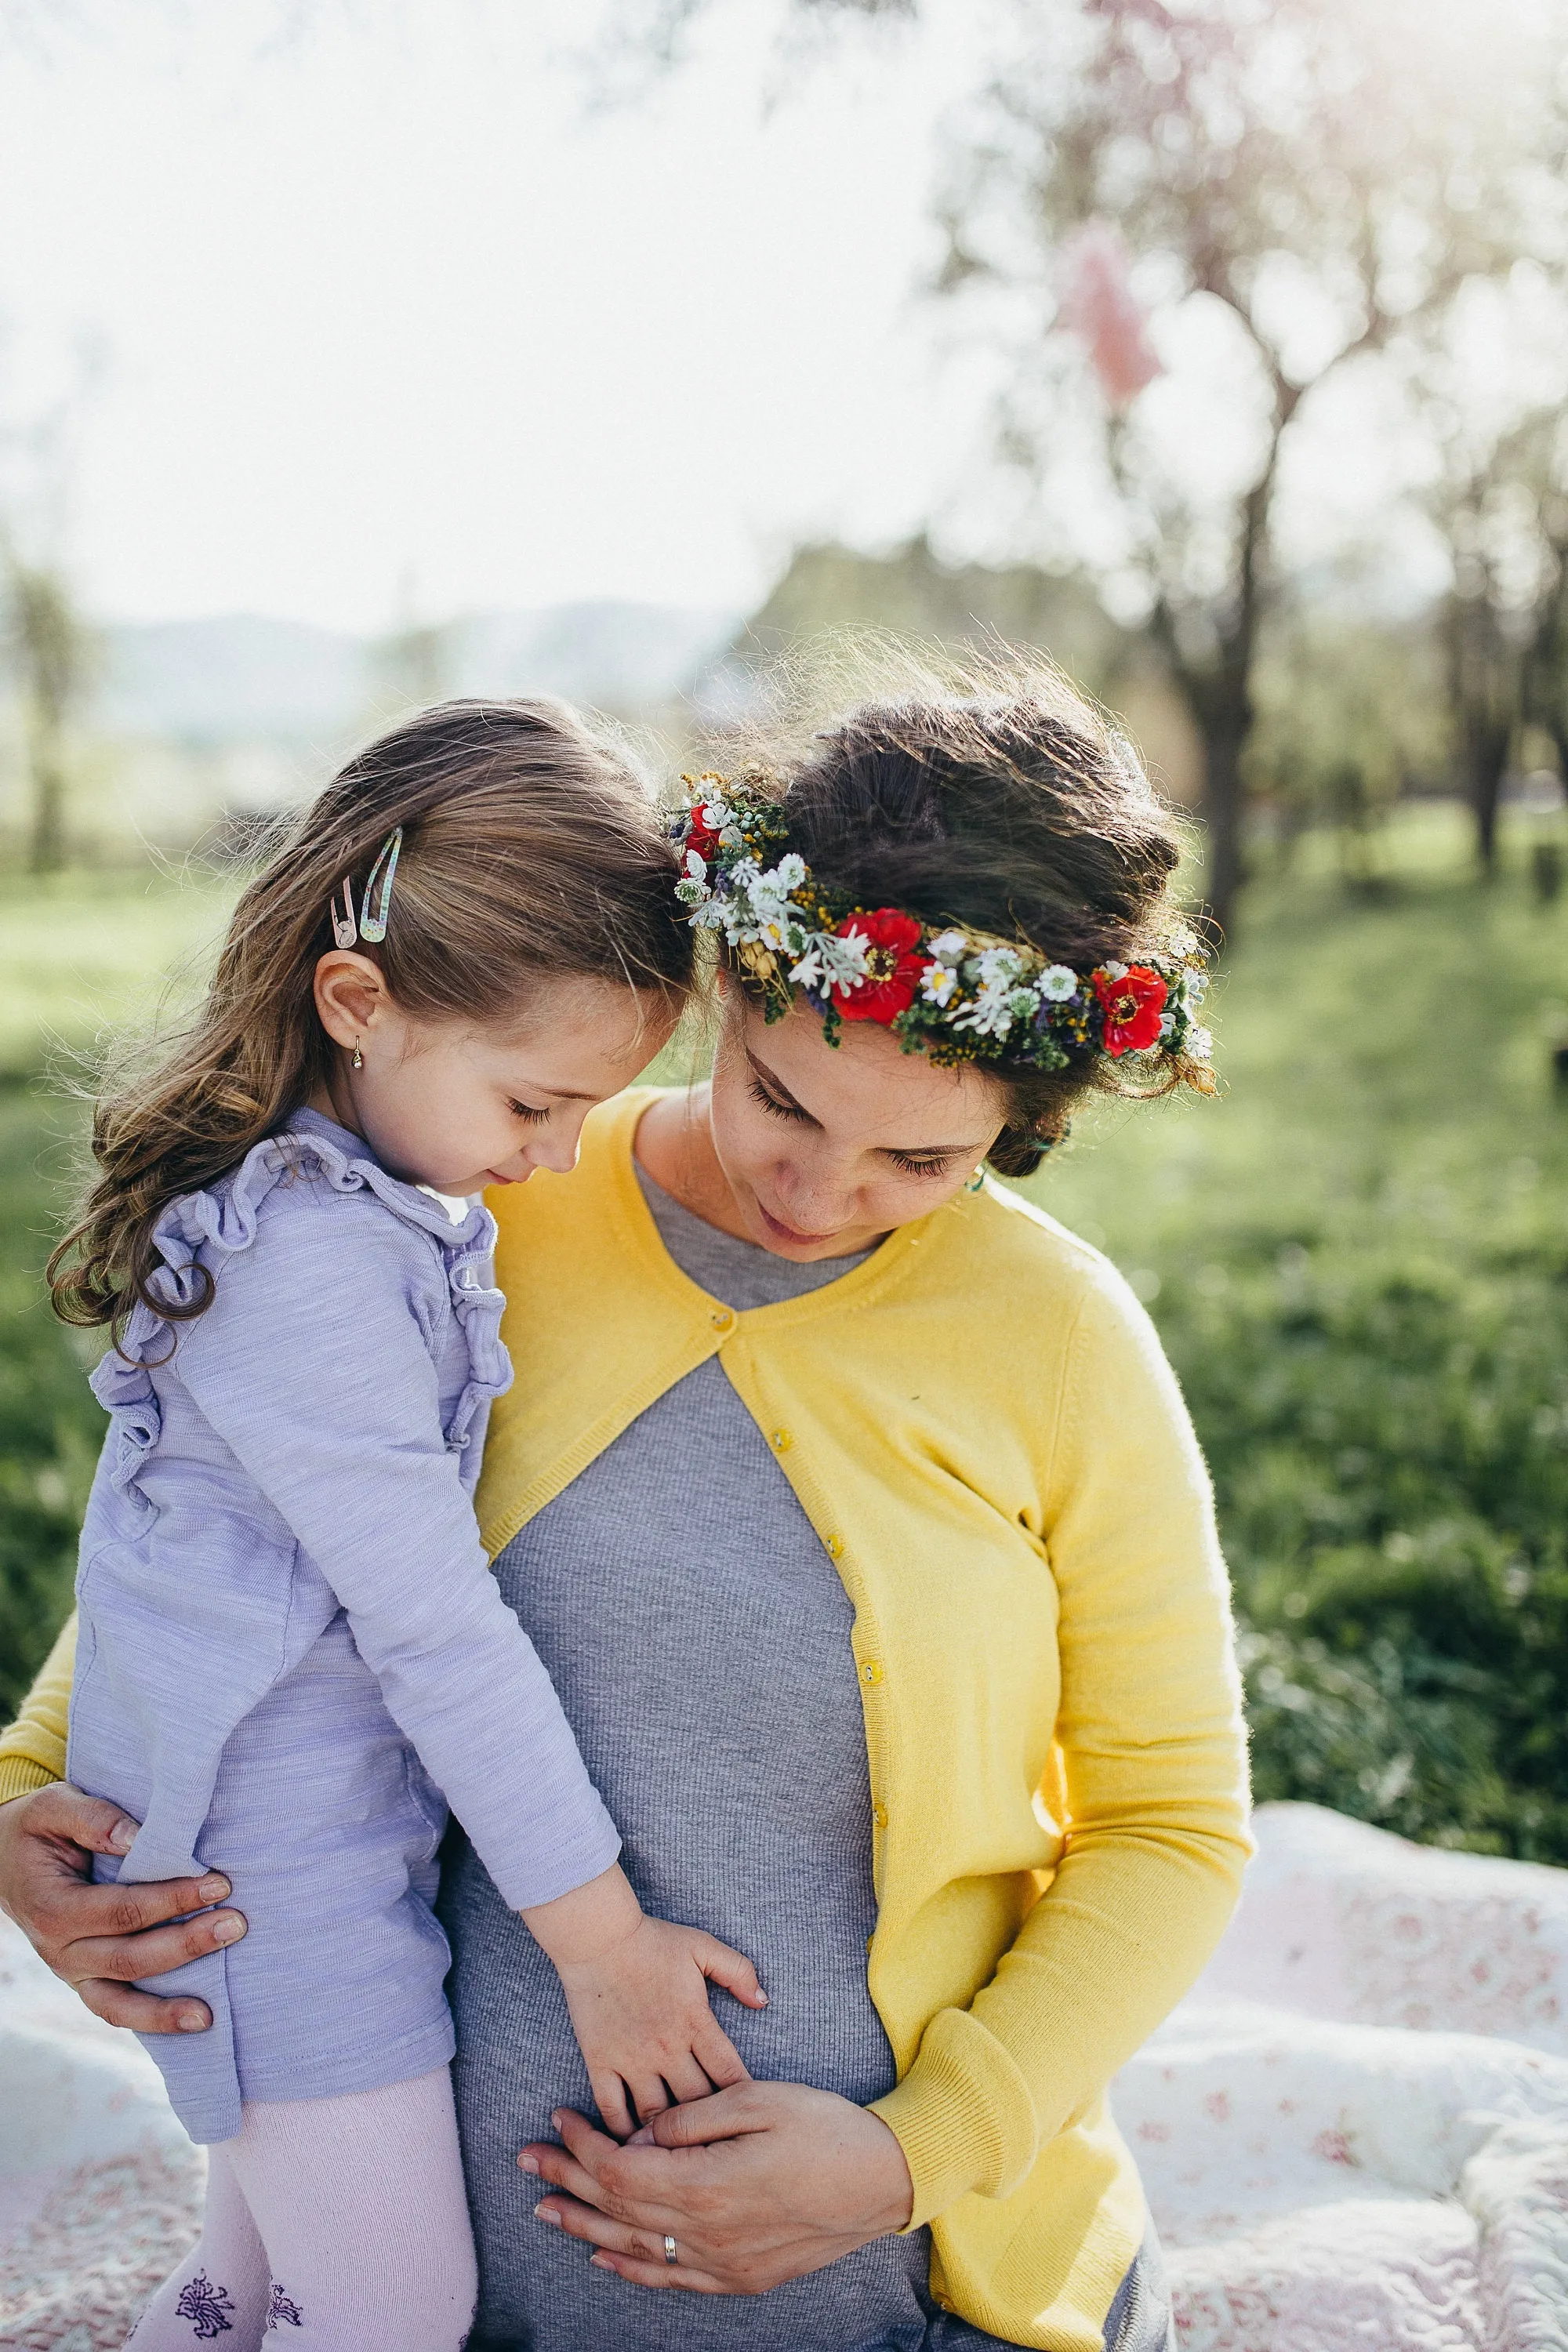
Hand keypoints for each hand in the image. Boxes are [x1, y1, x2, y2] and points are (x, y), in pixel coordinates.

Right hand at [0, 1784, 246, 2032]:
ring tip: (211, 2014)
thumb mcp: (54, 1807)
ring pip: (119, 2002)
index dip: (171, 1900)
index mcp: (52, 1907)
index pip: (121, 1910)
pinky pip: (115, 2011)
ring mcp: (71, 1972)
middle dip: (186, 1945)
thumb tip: (136, 1836)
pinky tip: (190, 2025)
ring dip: (167, 2008)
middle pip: (128, 1958)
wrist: (7, 1859)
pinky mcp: (84, 1982)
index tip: (219, 1883)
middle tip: (235, 1924)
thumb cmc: (40, 1829)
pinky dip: (150, 2022)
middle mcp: (59, 1950)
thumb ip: (93, 1818)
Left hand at [519, 2079, 914, 2294]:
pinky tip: (604, 2257)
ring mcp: (721, 2262)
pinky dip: (630, 2268)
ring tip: (545, 2209)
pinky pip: (670, 2277)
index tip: (560, 2116)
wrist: (883, 2183)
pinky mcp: (740, 2276)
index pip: (620, 2170)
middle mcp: (705, 2233)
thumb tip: (644, 2134)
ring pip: (634, 2248)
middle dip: (567, 2180)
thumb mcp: (758, 2102)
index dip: (583, 2145)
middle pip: (616, 2210)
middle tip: (526, 2160)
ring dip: (584, 2225)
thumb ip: (693, 2120)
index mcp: (705, 2185)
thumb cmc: (825, 2130)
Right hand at [523, 1865, 766, 2138]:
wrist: (598, 1936)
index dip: (743, 2101)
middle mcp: (667, 2048)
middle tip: (721, 2151)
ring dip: (666, 2140)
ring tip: (678, 2161)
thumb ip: (738, 1971)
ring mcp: (632, 2058)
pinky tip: (633, 2148)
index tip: (751, 2120)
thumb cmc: (653, 1940)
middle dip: (710, 2130)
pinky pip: (612, 2109)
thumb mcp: (703, 1946)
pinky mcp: (601, 2062)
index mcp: (696, 2022)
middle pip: (697, 2105)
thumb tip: (763, 2001)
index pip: (729, 2076)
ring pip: (655, 2116)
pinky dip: (622, 2133)